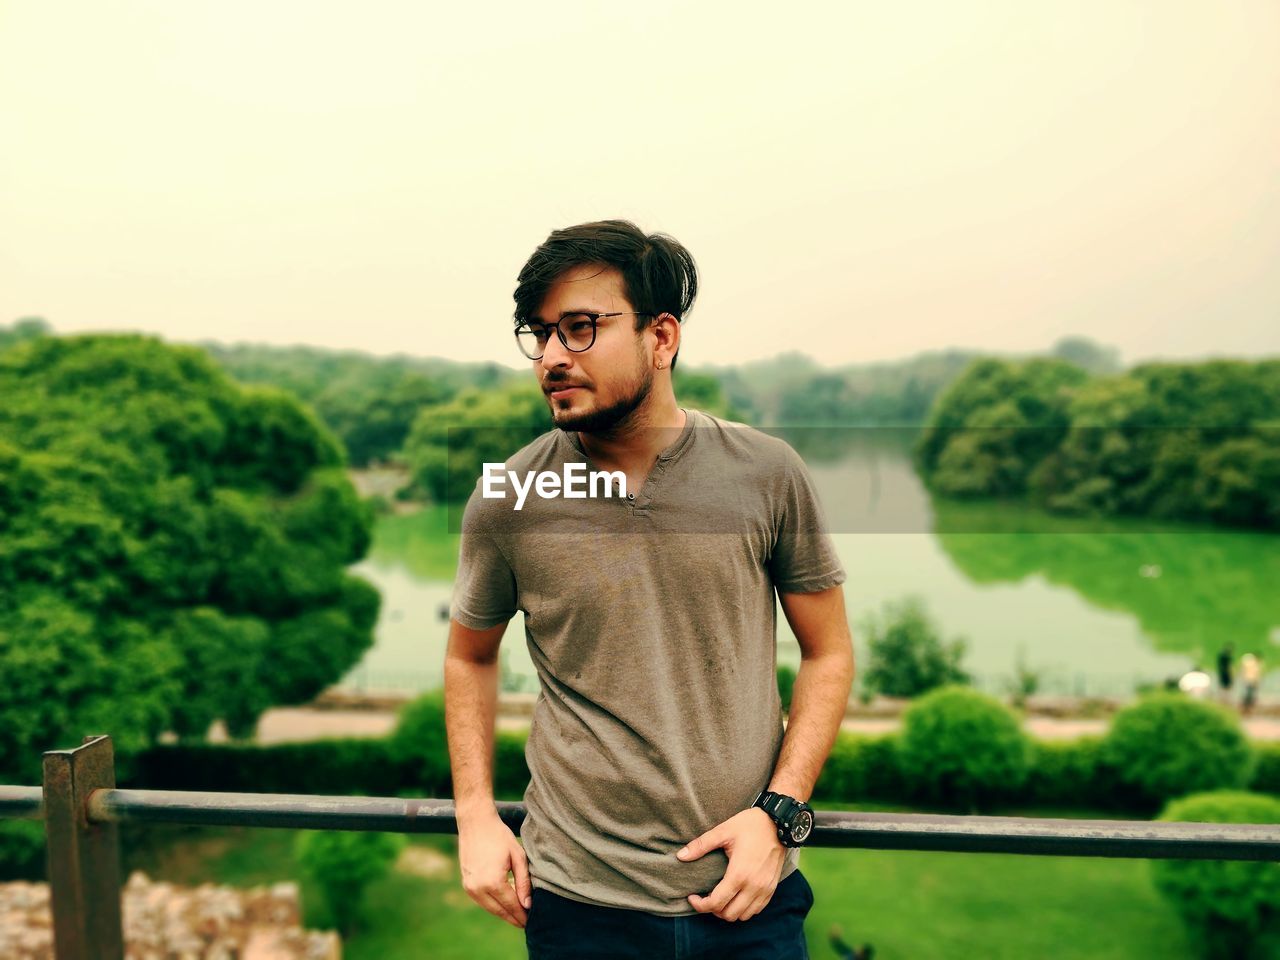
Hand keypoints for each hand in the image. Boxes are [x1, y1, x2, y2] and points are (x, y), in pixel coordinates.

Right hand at [457, 809, 531, 928]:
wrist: (475, 823)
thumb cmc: (499, 836)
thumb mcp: (518, 856)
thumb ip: (523, 882)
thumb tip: (527, 905)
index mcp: (493, 882)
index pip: (511, 906)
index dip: (522, 915)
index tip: (532, 921)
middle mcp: (478, 888)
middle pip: (500, 911)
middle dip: (514, 918)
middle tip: (527, 923)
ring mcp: (469, 888)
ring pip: (490, 908)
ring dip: (504, 913)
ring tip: (518, 915)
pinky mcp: (466, 884)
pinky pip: (482, 901)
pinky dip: (494, 904)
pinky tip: (505, 903)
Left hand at [675, 807, 786, 921]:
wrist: (778, 822)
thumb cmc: (750, 825)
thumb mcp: (723, 831)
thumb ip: (701, 845)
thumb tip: (680, 856)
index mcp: (739, 874)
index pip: (716, 903)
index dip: (700, 905)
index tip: (692, 897)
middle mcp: (753, 886)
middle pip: (729, 914)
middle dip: (713, 909)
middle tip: (705, 897)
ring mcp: (764, 889)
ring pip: (743, 916)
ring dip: (729, 911)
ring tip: (720, 897)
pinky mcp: (772, 888)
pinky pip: (756, 910)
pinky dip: (744, 909)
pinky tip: (736, 896)